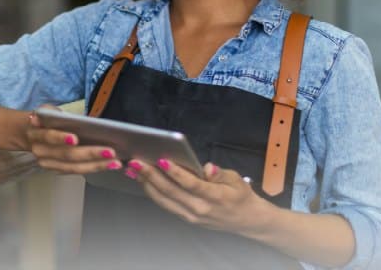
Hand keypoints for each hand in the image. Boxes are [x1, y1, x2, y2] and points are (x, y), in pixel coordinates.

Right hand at [25, 106, 122, 173]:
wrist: (26, 133)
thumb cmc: (43, 120)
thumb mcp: (48, 111)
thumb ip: (58, 115)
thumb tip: (84, 122)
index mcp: (37, 133)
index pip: (48, 136)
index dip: (60, 138)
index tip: (75, 139)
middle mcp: (40, 151)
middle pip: (66, 155)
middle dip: (90, 154)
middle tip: (110, 151)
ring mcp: (47, 163)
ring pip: (73, 167)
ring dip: (96, 165)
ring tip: (115, 163)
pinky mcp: (55, 170)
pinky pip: (75, 171)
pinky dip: (93, 168)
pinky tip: (108, 165)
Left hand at [128, 158, 272, 234]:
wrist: (246, 219)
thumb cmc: (239, 194)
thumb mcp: (236, 179)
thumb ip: (220, 173)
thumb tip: (207, 168)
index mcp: (215, 197)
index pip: (192, 184)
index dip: (176, 172)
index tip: (162, 160)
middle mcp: (201, 209)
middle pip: (172, 192)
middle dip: (152, 175)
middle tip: (136, 162)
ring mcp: (192, 216)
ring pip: (165, 200)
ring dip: (147, 184)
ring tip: (134, 170)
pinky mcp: (187, 218)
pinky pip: (166, 205)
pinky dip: (153, 193)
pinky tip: (143, 181)